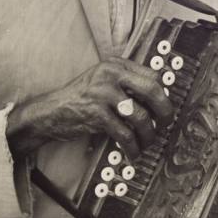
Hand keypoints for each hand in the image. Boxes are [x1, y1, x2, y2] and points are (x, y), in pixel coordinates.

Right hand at [6, 57, 173, 158]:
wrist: (51, 111)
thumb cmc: (81, 98)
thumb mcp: (103, 80)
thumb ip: (126, 82)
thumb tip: (160, 97)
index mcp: (115, 65)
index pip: (152, 75)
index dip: (163, 94)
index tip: (165, 107)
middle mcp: (111, 75)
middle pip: (152, 91)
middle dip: (165, 112)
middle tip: (166, 124)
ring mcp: (104, 94)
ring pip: (141, 116)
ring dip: (149, 135)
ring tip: (147, 143)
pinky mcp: (97, 114)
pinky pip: (125, 134)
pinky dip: (133, 147)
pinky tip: (133, 153)